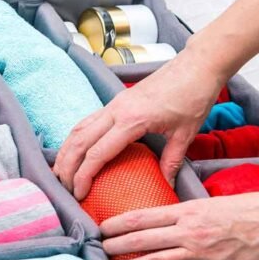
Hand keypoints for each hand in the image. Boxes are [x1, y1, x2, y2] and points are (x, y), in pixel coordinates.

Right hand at [54, 51, 224, 199]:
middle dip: (68, 167)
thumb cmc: (193, 95)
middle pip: (79, 142)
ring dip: (66, 152)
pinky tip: (75, 151)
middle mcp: (116, 111)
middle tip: (66, 190)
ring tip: (61, 174)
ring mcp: (114, 104)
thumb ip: (172, 161)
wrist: (197, 65)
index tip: (80, 194)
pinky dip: (76, 138)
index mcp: (132, 120)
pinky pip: (88, 121)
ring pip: (79, 129)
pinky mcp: (117, 101)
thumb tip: (166, 185)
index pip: (97, 153)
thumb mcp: (185, 134)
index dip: (84, 176)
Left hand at [100, 190, 258, 259]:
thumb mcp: (217, 201)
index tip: (104, 226)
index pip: (145, 216)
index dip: (119, 222)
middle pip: (144, 239)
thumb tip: (170, 216)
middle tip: (101, 249)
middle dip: (117, 244)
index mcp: (191, 210)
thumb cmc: (256, 207)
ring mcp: (204, 253)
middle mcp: (192, 231)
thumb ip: (191, 210)